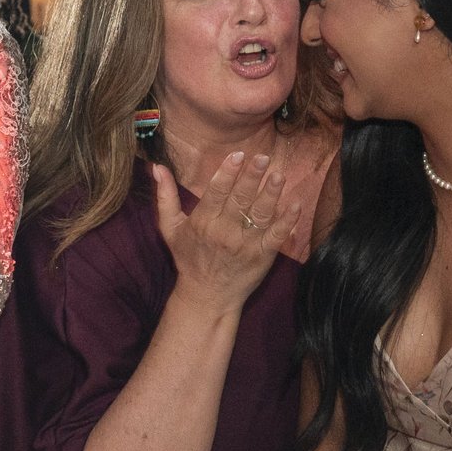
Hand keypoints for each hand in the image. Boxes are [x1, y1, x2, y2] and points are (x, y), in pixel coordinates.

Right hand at [155, 151, 296, 311]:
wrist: (207, 296)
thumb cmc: (189, 258)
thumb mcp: (170, 228)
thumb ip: (165, 196)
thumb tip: (157, 167)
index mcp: (202, 222)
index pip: (216, 192)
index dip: (228, 172)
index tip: (238, 155)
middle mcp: (224, 232)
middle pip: (240, 199)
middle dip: (252, 177)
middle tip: (263, 157)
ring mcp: (245, 245)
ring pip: (259, 214)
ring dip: (271, 194)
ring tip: (279, 175)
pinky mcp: (262, 256)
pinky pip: (276, 235)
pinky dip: (286, 221)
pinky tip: (295, 204)